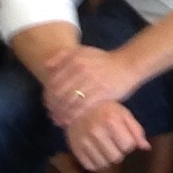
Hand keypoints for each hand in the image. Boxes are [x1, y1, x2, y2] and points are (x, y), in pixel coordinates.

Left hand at [43, 47, 149, 169]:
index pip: (54, 80)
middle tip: (51, 114)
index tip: (47, 104)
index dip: (47, 95)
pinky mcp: (101, 93)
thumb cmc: (103, 60)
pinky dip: (74, 116)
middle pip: (59, 92)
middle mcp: (81, 69)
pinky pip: (82, 107)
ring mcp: (91, 81)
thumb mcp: (83, 51)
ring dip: (61, 113)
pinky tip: (70, 121)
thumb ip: (63, 56)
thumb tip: (45, 66)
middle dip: (53, 106)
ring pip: (69, 101)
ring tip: (59, 120)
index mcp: (74, 59)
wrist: (127, 65)